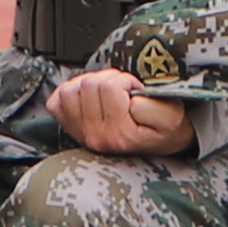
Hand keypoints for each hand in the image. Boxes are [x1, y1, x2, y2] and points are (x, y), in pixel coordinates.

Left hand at [48, 67, 195, 155]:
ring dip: (90, 84)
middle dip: (109, 80)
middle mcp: (96, 137)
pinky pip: (57, 100)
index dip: (127, 81)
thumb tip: (127, 100)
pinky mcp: (70, 129)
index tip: (137, 93)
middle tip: (123, 93)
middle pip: (89, 85)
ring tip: (107, 94)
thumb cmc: (164, 129)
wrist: (157, 146)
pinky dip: (72, 92)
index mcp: (120, 134)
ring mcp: (80, 134)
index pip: (111, 87)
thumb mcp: (171, 116)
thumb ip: (151, 106)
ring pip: (70, 90)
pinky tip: (90, 98)